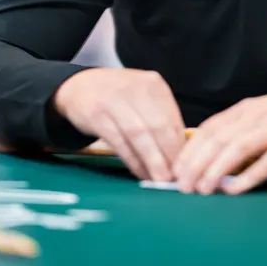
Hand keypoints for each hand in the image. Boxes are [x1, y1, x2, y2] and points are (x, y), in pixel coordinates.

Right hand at [52, 68, 185, 181]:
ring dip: (152, 161)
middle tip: (176, 179)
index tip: (186, 168)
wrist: (80, 86)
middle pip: (158, 126)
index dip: (181, 147)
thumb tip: (181, 154)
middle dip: (169, 156)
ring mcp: (114, 100)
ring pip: (139, 135)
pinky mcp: (97, 114)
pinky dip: (132, 160)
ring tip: (160, 180)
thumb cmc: (119, 97)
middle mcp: (135, 88)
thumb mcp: (142, 98)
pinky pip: (119, 141)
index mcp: (153, 84)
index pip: (172, 119)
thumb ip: (161, 119)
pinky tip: (140, 172)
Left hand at [173, 82, 266, 195]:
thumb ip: (243, 132)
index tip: (174, 171)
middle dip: (196, 164)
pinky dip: (249, 176)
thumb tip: (214, 158)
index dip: (189, 150)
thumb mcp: (266, 115)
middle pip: (218, 139)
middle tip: (181, 187)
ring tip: (201, 190)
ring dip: (216, 170)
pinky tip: (234, 190)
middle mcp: (258, 115)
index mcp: (247, 109)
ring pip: (237, 149)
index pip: (209, 128)